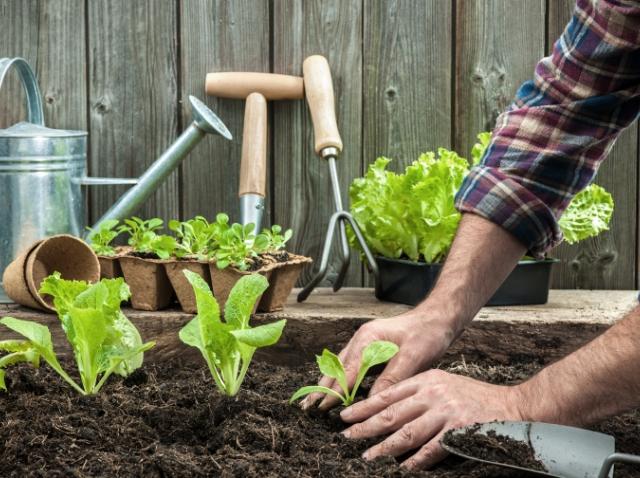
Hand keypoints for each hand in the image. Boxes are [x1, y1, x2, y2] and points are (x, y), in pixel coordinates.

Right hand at [301, 311, 455, 409]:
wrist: (438, 318)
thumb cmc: (427, 334)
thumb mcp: (412, 358)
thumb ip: (390, 378)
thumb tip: (371, 401)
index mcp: (368, 338)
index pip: (346, 371)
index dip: (334, 391)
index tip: (321, 407)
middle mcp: (362, 339)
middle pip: (336, 366)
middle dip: (322, 387)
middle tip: (308, 407)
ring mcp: (365, 342)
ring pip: (340, 365)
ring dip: (328, 383)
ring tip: (315, 400)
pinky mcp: (371, 347)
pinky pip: (350, 364)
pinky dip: (341, 378)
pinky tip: (337, 389)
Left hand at [339, 369, 524, 468]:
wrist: (513, 406)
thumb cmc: (475, 397)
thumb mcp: (444, 384)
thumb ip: (419, 393)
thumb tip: (389, 411)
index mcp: (427, 380)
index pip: (388, 394)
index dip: (365, 406)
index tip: (345, 416)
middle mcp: (433, 393)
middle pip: (392, 413)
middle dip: (366, 426)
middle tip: (346, 436)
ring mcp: (446, 412)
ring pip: (407, 433)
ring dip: (384, 447)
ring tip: (367, 457)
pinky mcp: (459, 431)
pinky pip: (431, 450)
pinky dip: (415, 461)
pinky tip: (402, 469)